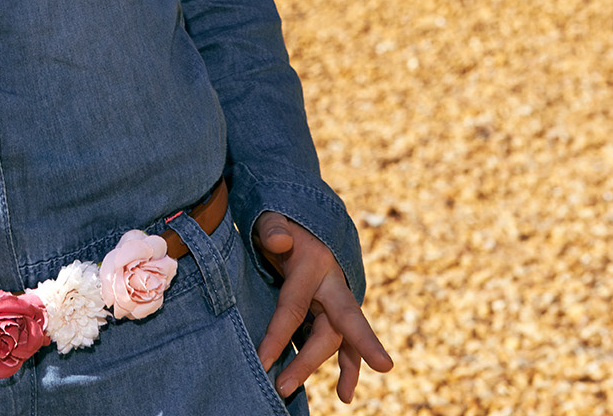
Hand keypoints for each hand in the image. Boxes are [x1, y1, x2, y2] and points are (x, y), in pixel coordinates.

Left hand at [252, 212, 391, 404]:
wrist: (310, 219)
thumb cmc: (285, 221)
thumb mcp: (275, 215)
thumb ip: (273, 226)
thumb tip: (279, 241)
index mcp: (315, 263)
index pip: (293, 304)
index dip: (277, 334)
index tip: (262, 361)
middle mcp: (332, 284)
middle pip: (328, 328)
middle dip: (310, 359)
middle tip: (284, 385)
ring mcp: (337, 299)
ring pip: (341, 338)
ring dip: (343, 368)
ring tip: (342, 397)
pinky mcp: (336, 310)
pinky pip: (346, 341)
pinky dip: (350, 365)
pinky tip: (345, 392)